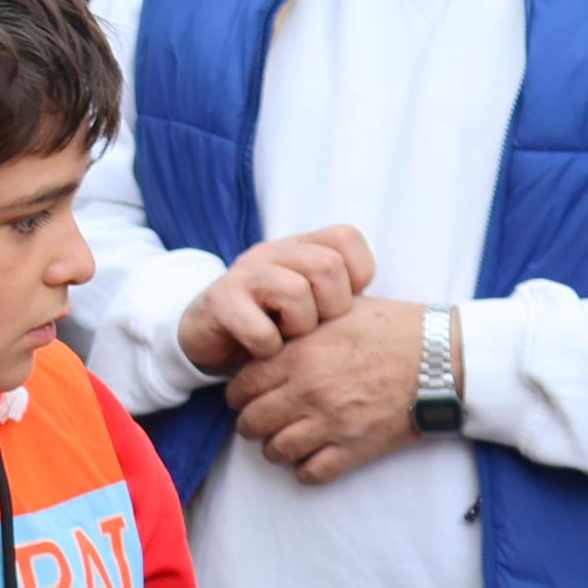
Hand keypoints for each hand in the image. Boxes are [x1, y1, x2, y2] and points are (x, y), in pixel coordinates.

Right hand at [180, 226, 377, 375]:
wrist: (208, 335)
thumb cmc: (273, 321)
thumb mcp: (311, 302)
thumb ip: (340, 293)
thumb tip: (378, 309)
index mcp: (299, 246)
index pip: (345, 238)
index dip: (356, 274)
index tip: (340, 302)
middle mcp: (271, 252)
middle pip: (327, 265)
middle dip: (331, 307)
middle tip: (314, 326)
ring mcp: (243, 274)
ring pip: (295, 292)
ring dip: (299, 328)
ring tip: (287, 336)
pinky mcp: (219, 302)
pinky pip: (261, 330)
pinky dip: (269, 349)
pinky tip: (262, 350)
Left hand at [225, 297, 423, 484]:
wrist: (444, 357)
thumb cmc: (393, 328)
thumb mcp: (337, 314)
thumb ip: (298, 329)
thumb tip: (267, 335)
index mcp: (298, 356)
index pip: (240, 386)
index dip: (238, 393)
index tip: (246, 396)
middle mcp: (308, 391)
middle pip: (251, 422)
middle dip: (252, 422)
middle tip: (262, 419)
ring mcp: (332, 422)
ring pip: (275, 451)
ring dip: (276, 448)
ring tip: (285, 439)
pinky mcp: (357, 448)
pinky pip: (312, 473)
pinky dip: (306, 469)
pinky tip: (312, 457)